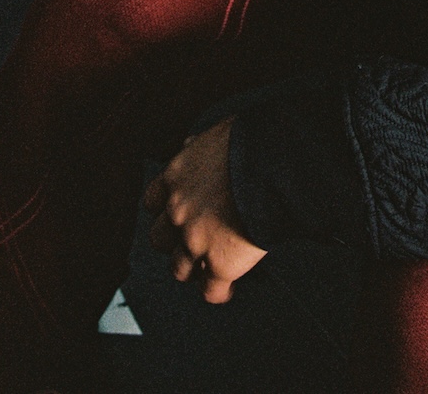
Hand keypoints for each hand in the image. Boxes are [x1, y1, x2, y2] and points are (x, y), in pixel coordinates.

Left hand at [143, 117, 266, 303]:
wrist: (274, 164)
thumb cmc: (252, 143)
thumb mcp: (215, 134)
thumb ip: (198, 147)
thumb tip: (191, 145)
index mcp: (176, 177)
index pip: (154, 202)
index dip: (166, 210)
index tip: (176, 214)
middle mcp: (179, 211)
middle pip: (160, 239)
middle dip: (175, 241)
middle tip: (191, 241)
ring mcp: (196, 241)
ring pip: (179, 269)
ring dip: (193, 269)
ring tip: (207, 269)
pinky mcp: (220, 265)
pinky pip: (211, 292)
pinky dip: (219, 292)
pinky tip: (228, 289)